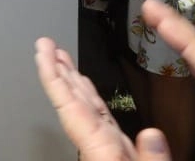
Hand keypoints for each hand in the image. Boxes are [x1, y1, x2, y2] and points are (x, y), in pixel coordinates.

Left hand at [34, 38, 172, 160]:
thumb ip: (151, 158)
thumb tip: (152, 134)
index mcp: (100, 149)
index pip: (69, 105)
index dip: (53, 76)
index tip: (42, 52)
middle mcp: (98, 144)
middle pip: (73, 101)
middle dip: (59, 70)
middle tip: (47, 45)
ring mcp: (105, 146)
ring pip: (84, 107)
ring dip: (71, 79)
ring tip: (60, 57)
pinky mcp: (116, 150)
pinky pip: (99, 116)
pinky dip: (90, 97)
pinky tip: (85, 88)